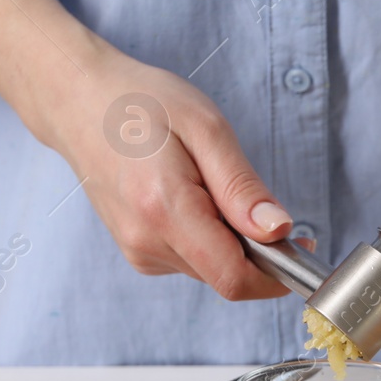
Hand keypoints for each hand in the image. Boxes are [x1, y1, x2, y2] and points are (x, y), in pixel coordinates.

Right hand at [48, 43, 295, 299]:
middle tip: (250, 194)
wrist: (78, 103)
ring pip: (211, 269)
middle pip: (226, 275)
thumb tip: (279, 232)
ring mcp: (138, 251)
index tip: (302, 245)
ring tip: (207, 183)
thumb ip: (241, 186)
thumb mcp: (205, 127)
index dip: (277, 274)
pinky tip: (190, 194)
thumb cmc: (141, 104)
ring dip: (230, 239)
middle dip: (256, 248)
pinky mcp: (138, 252)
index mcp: (165, 209)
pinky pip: (192, 258)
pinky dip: (207, 235)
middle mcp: (146, 242)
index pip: (234, 277)